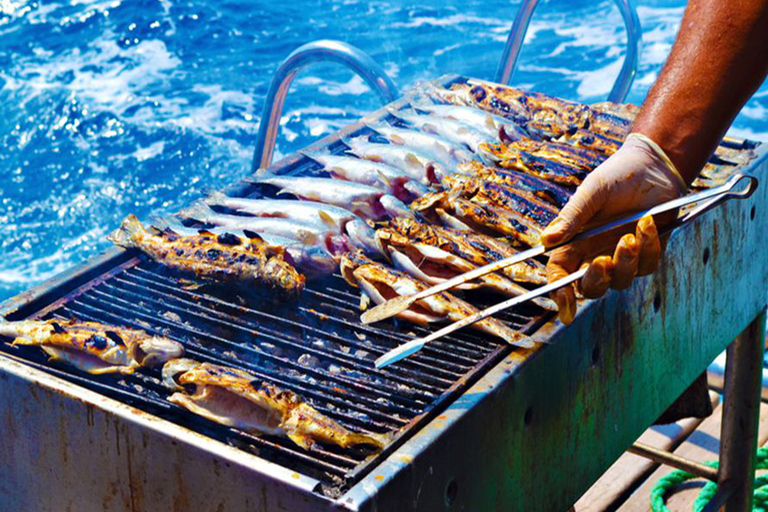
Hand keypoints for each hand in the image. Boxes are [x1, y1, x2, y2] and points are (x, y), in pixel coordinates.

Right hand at [540, 133, 687, 324]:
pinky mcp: (648, 253)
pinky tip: (648, 222)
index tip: (565, 303)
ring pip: (620, 281)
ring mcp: (622, 256)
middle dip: (596, 280)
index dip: (559, 294)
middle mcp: (596, 254)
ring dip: (625, 263)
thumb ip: (571, 217)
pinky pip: (647, 265)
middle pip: (590, 287)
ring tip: (630, 236)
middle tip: (603, 261)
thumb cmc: (617, 175)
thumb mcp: (592, 191)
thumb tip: (545, 240)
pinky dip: (648, 247)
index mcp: (575, 243)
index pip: (560, 274)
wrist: (655, 165)